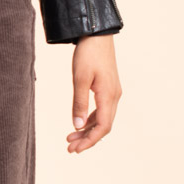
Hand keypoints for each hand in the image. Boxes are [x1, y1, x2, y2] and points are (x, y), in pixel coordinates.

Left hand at [66, 35, 120, 154]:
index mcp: (109, 96)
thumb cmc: (88, 53)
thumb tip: (76, 126)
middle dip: (87, 139)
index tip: (76, 149)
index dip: (90, 141)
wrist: (97, 33)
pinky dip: (90, 119)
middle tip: (69, 148)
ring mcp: (113, 92)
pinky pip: (102, 110)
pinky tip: (79, 123)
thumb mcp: (80, 78)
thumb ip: (79, 103)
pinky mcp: (109, 87)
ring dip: (88, 130)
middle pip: (103, 126)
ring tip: (70, 138)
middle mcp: (114, 96)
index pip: (103, 127)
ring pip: (103, 118)